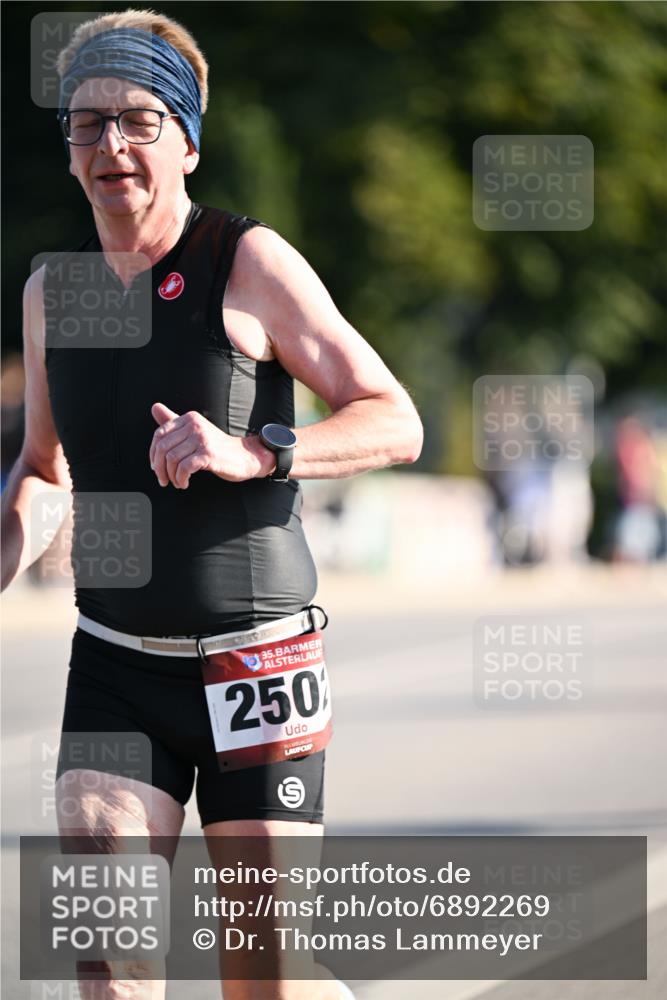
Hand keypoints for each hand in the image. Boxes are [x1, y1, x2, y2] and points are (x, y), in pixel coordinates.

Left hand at [149, 402, 271, 487]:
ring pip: (172, 459)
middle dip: (159, 468)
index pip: (160, 434)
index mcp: (189, 418)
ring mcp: (202, 439)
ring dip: (171, 476)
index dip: (153, 453)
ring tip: (177, 482)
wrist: (244, 456)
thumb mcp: (194, 431)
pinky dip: (181, 479)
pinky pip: (184, 468)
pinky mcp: (208, 454)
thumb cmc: (217, 447)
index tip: (156, 466)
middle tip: (163, 479)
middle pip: (163, 448)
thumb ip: (174, 420)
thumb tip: (154, 406)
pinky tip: (184, 483)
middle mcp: (195, 425)